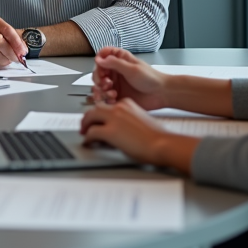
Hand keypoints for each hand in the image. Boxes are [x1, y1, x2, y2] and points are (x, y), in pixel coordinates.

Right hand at [0, 16, 26, 68]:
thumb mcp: (0, 31)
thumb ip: (13, 38)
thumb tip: (23, 51)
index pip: (7, 30)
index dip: (17, 42)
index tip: (23, 51)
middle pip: (1, 43)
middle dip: (12, 53)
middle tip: (17, 58)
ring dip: (5, 60)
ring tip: (7, 60)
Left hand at [80, 99, 195, 168]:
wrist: (163, 144)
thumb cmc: (158, 137)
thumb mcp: (141, 121)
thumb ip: (128, 121)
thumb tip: (120, 129)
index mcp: (127, 104)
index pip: (107, 106)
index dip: (101, 114)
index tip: (98, 119)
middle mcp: (118, 108)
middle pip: (95, 109)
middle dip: (88, 117)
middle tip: (85, 125)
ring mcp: (113, 118)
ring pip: (90, 117)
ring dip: (85, 125)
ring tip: (84, 133)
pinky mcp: (109, 131)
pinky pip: (91, 133)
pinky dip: (87, 138)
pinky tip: (87, 142)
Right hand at [90, 46, 169, 109]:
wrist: (162, 94)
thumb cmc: (151, 79)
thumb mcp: (132, 69)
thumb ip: (114, 63)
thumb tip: (99, 59)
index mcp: (120, 60)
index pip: (102, 56)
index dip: (99, 61)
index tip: (101, 68)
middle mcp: (116, 71)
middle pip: (98, 72)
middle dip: (98, 79)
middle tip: (105, 84)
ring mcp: (116, 84)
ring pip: (99, 85)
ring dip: (101, 90)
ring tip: (111, 93)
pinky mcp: (117, 95)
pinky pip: (105, 97)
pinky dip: (106, 99)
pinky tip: (113, 99)